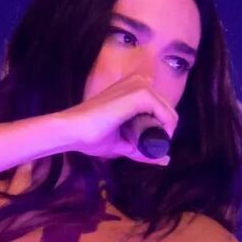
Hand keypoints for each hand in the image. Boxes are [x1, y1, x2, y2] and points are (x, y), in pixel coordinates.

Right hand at [54, 74, 178, 164]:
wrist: (72, 130)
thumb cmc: (91, 136)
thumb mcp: (123, 143)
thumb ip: (142, 149)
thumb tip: (166, 159)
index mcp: (133, 88)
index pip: (161, 108)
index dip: (161, 129)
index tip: (148, 144)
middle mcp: (138, 81)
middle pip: (167, 110)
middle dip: (164, 132)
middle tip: (147, 147)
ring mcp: (139, 85)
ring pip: (169, 112)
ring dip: (165, 132)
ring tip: (146, 144)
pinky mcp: (140, 93)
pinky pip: (167, 113)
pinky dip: (167, 130)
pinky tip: (154, 139)